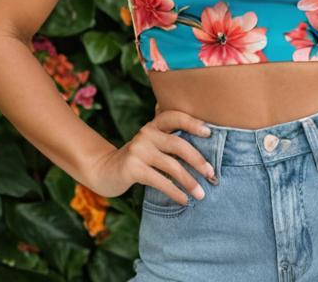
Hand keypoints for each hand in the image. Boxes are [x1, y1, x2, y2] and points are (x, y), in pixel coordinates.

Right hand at [84, 109, 216, 204]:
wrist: (105, 170)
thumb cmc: (138, 159)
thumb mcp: (152, 145)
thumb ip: (170, 142)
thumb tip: (204, 157)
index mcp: (153, 126)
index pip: (174, 117)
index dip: (192, 123)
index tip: (209, 133)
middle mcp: (145, 134)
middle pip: (178, 144)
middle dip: (198, 160)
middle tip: (211, 174)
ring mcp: (138, 150)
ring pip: (171, 165)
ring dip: (189, 181)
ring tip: (201, 194)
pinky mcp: (132, 168)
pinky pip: (160, 181)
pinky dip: (175, 192)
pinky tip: (184, 200)